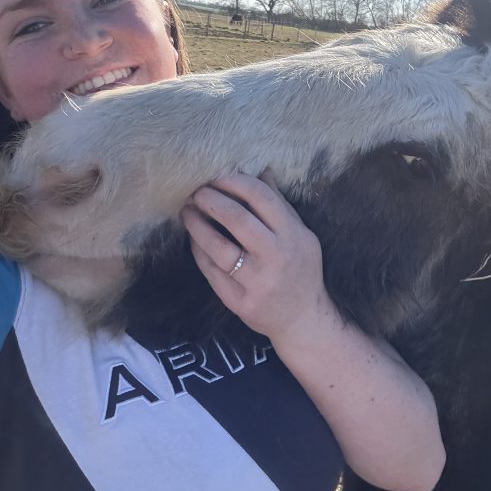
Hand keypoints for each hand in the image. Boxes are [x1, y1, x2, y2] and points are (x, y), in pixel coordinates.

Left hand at [180, 171, 331, 341]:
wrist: (303, 320)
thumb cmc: (301, 270)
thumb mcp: (301, 235)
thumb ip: (279, 204)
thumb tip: (261, 170)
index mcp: (293, 236)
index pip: (262, 198)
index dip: (235, 182)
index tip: (217, 176)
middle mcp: (276, 257)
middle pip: (237, 219)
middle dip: (211, 200)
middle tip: (197, 191)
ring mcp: (257, 282)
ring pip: (218, 247)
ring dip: (197, 225)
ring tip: (188, 211)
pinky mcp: (239, 302)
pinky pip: (211, 271)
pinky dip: (199, 251)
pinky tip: (194, 239)